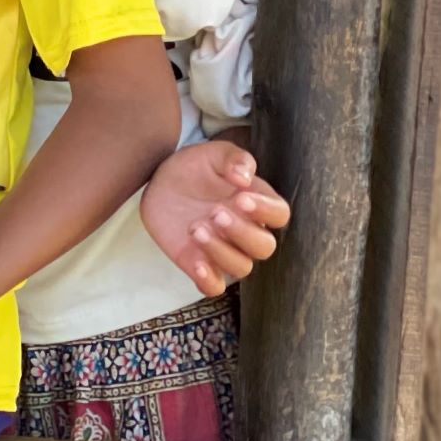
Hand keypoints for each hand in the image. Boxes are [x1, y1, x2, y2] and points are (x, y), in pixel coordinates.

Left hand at [140, 140, 288, 296]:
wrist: (161, 181)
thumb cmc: (196, 167)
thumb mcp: (213, 154)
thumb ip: (233, 159)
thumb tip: (244, 176)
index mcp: (257, 204)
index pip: (279, 215)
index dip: (265, 211)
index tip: (241, 199)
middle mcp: (246, 231)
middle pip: (264, 247)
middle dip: (242, 232)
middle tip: (214, 213)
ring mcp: (224, 250)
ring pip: (241, 267)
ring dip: (221, 251)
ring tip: (195, 228)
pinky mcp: (199, 264)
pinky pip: (214, 287)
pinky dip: (209, 281)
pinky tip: (197, 264)